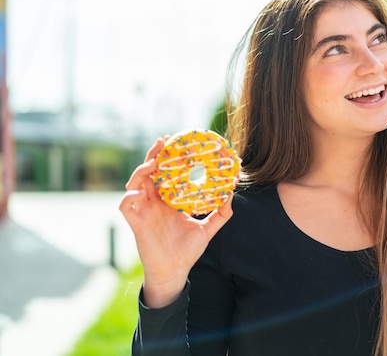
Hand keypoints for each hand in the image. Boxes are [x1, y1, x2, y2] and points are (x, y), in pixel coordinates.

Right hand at [119, 137, 233, 307]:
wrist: (174, 272)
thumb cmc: (188, 251)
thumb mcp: (207, 229)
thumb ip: (221, 213)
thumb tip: (232, 194)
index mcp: (168, 201)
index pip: (165, 173)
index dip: (167, 157)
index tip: (176, 142)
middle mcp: (154, 203)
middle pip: (149, 172)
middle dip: (153, 155)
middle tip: (163, 141)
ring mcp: (143, 212)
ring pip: (135, 184)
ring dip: (141, 171)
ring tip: (152, 163)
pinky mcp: (136, 224)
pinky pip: (126, 207)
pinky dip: (130, 197)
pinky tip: (140, 192)